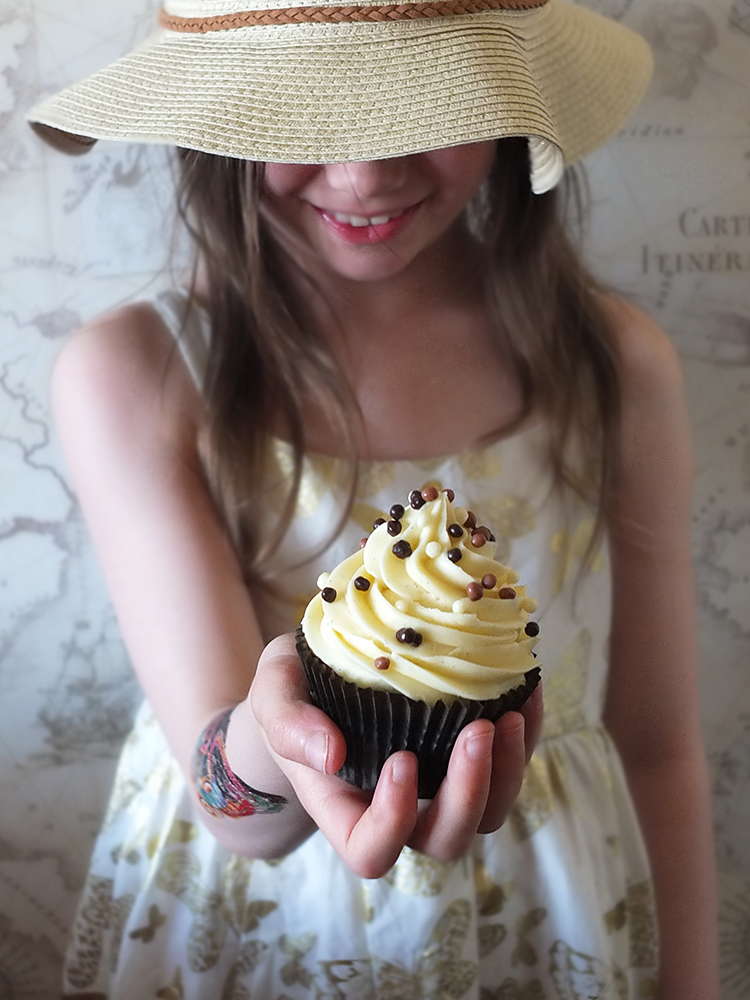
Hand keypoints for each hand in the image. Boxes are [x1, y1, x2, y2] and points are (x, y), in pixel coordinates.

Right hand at [249, 633, 542, 877]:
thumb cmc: (293, 690)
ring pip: (488, 814)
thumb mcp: (273, 692)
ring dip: (508, 773)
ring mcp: (438, 787)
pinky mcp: (468, 756)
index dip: (392, 821)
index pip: (372, 850)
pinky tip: (527, 691)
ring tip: (511, 716)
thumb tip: (330, 754)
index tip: (402, 760)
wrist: (320, 673)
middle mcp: (398, 811)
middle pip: (444, 840)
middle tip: (478, 730)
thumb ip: (288, 724)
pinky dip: (526, 734)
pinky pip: (508, 765)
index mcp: (345, 809)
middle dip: (469, 794)